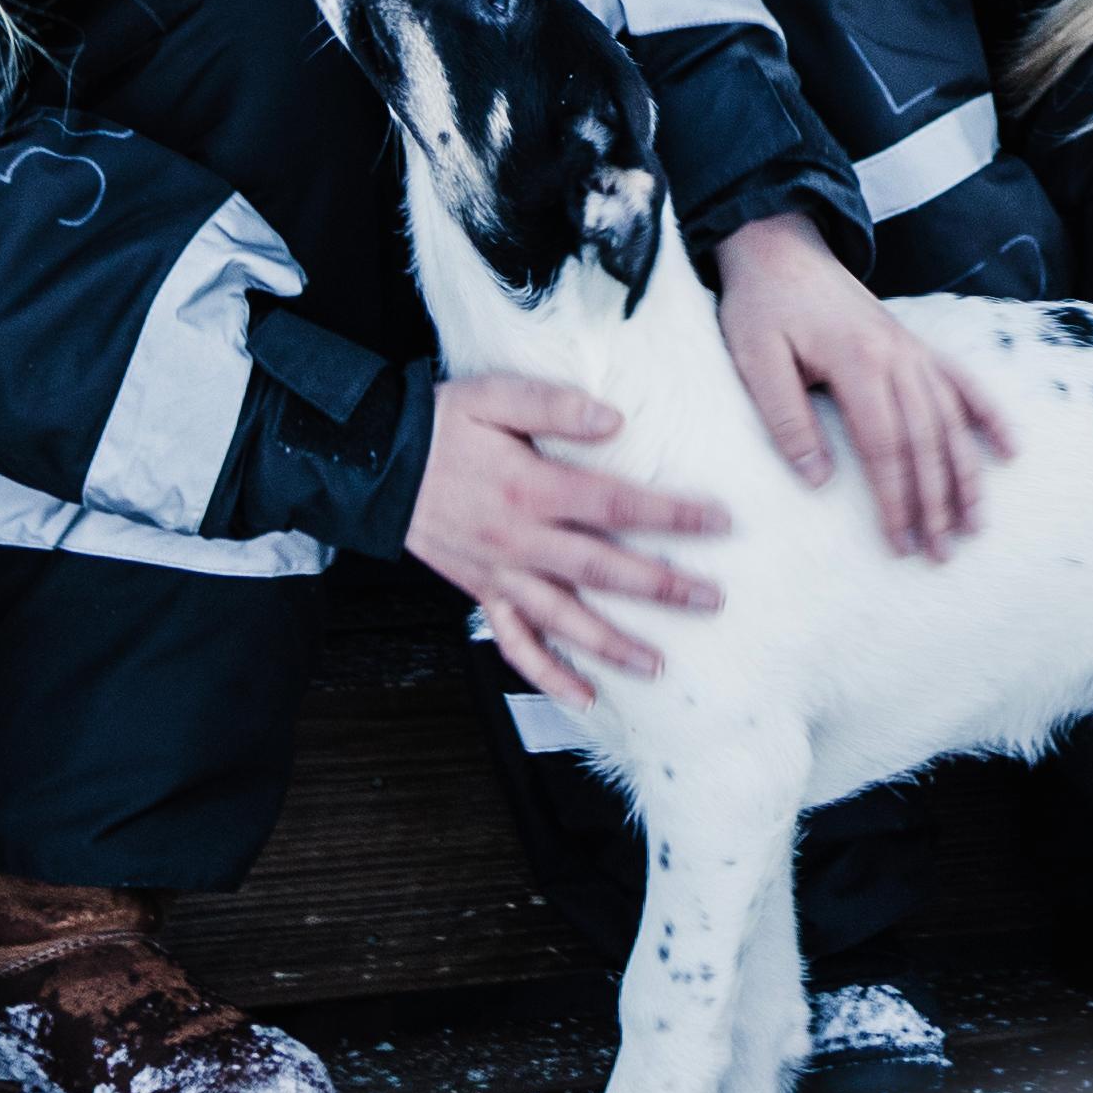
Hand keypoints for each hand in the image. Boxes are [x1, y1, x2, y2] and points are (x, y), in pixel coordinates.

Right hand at [403, 372, 726, 706]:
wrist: (373, 464)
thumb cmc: (438, 426)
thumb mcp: (491, 395)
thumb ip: (552, 404)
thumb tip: (613, 418)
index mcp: (530, 488)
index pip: (615, 504)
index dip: (670, 514)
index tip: (718, 522)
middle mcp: (519, 541)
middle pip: (602, 570)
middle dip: (661, 586)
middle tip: (711, 599)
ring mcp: (500, 575)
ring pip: (564, 620)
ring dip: (613, 645)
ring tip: (658, 665)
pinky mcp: (481, 594)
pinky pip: (515, 644)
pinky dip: (547, 677)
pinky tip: (583, 697)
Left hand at [715, 210, 1016, 560]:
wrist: (780, 247)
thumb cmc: (762, 306)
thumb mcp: (754, 358)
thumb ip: (786, 418)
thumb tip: (818, 480)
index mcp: (857, 362)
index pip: (885, 447)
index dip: (896, 499)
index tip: (901, 543)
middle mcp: (897, 357)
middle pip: (926, 441)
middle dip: (936, 502)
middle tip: (940, 552)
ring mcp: (912, 350)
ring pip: (952, 419)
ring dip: (967, 474)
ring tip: (975, 523)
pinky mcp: (916, 345)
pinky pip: (963, 382)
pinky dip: (990, 415)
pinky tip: (1010, 449)